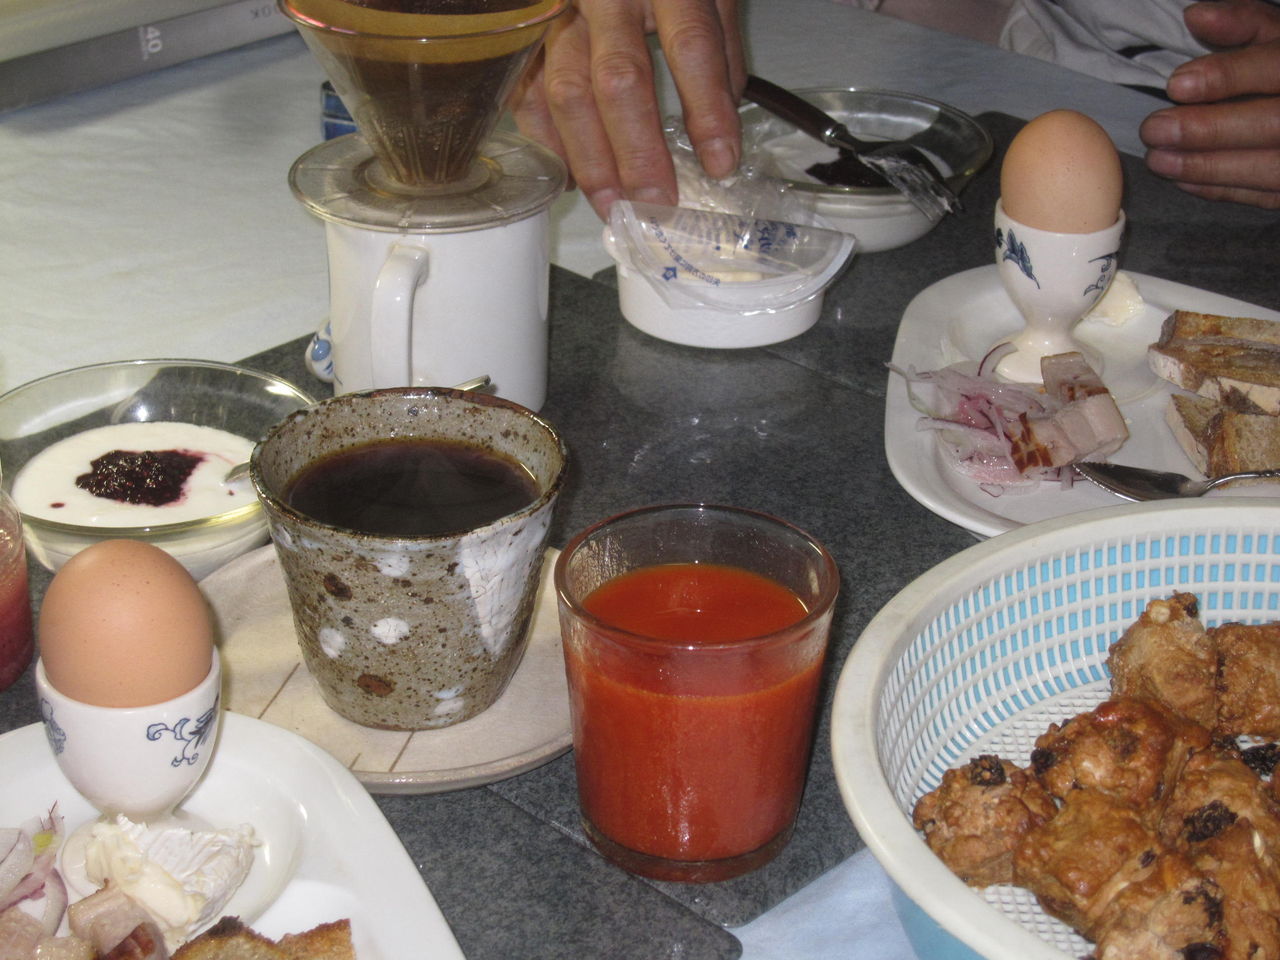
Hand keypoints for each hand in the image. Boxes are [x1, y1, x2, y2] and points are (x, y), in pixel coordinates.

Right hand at [512, 0, 746, 218]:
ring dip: (590, 158)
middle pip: (619, 78)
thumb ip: (719, 49)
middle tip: (655, 203)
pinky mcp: (529, 27)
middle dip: (637, 151)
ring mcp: (560, 9)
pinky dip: (547, 139)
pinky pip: (529, 89)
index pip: (691, 45)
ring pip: (567, 90)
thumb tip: (721, 127)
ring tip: (613, 205)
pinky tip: (569, 175)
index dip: (707, 109)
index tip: (721, 164)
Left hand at [1139, 0, 1279, 208]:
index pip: (1276, 67)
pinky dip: (1222, 188)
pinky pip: (1266, 195)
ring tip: (1158, 159)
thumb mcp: (1279, 34)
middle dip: (1208, 130)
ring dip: (1207, 167)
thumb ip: (1243, 23)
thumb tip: (1195, 17)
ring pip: (1269, 167)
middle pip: (1272, 124)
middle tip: (1154, 130)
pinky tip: (1183, 180)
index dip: (1228, 76)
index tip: (1177, 85)